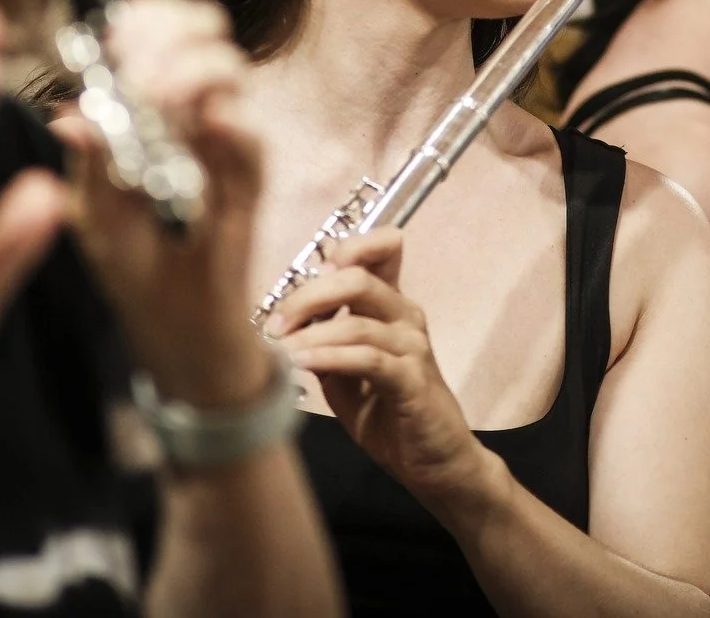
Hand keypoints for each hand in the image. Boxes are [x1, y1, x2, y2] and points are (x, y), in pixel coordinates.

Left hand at [55, 0, 269, 406]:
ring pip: (229, 73)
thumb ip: (92, 164)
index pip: (161, 31)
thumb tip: (72, 112)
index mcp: (152, 115)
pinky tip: (204, 126)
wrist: (182, 341)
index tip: (119, 32)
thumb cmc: (139, 278)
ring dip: (194, 72)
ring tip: (161, 98)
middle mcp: (192, 121)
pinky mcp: (246, 187)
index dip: (146, 17)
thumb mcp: (98, 221)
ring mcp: (223, 149)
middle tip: (141, 68)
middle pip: (203, 33)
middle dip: (171, 35)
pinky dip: (228, 125)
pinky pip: (249, 142)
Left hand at [266, 229, 497, 511]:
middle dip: (307, 295)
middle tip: (275, 323)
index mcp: (391, 307)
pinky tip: (302, 365)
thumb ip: (323, 341)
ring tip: (279, 351)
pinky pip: (367, 358)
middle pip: (357, 277)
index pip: (384, 248)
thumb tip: (283, 321)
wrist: (434, 464)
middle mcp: (405, 316)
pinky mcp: (412, 380)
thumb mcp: (345, 373)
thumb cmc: (389, 414)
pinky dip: (330, 358)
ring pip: (357, 321)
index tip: (309, 271)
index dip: (348, 246)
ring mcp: (413, 346)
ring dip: (310, 334)